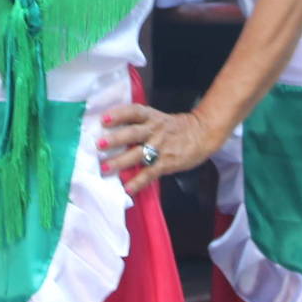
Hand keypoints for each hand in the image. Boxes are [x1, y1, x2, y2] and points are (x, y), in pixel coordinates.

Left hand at [98, 102, 221, 194]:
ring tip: (105, 168)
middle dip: (116, 139)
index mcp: (152, 117)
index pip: (134, 112)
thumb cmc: (176, 128)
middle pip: (133, 133)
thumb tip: (113, 131)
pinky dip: (138, 182)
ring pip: (138, 154)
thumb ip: (140, 124)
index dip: (119, 114)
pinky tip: (127, 188)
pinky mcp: (166, 163)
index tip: (104, 118)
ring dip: (120, 161)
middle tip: (99, 144)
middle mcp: (154, 130)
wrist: (202, 134)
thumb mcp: (158, 119)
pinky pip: (149, 173)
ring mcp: (160, 147)